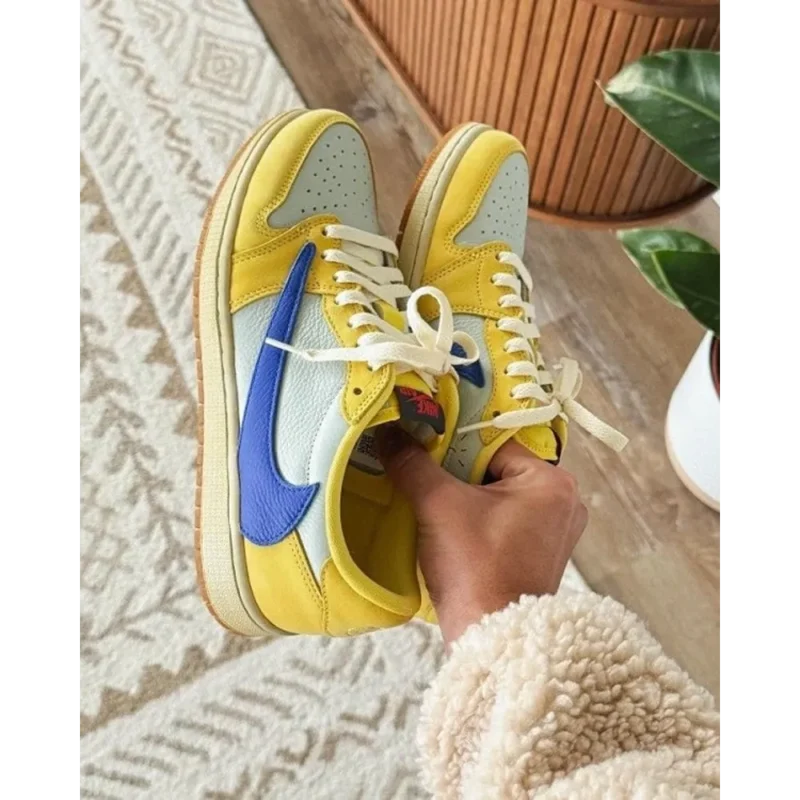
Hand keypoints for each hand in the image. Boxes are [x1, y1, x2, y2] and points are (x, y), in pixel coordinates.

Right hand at [376, 427, 587, 646]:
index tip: (423, 453)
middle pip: (496, 469)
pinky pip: (504, 522)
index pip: (494, 443)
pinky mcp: (540, 557)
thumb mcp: (439, 505)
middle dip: (458, 475)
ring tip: (433, 506)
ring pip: (498, 496)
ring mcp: (555, 534)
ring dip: (465, 498)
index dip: (453, 446)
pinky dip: (477, 521)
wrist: (489, 641)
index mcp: (552, 482)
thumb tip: (389, 432)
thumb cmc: (476, 569)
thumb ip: (413, 463)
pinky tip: (449, 530)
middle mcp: (564, 504)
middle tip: (425, 480)